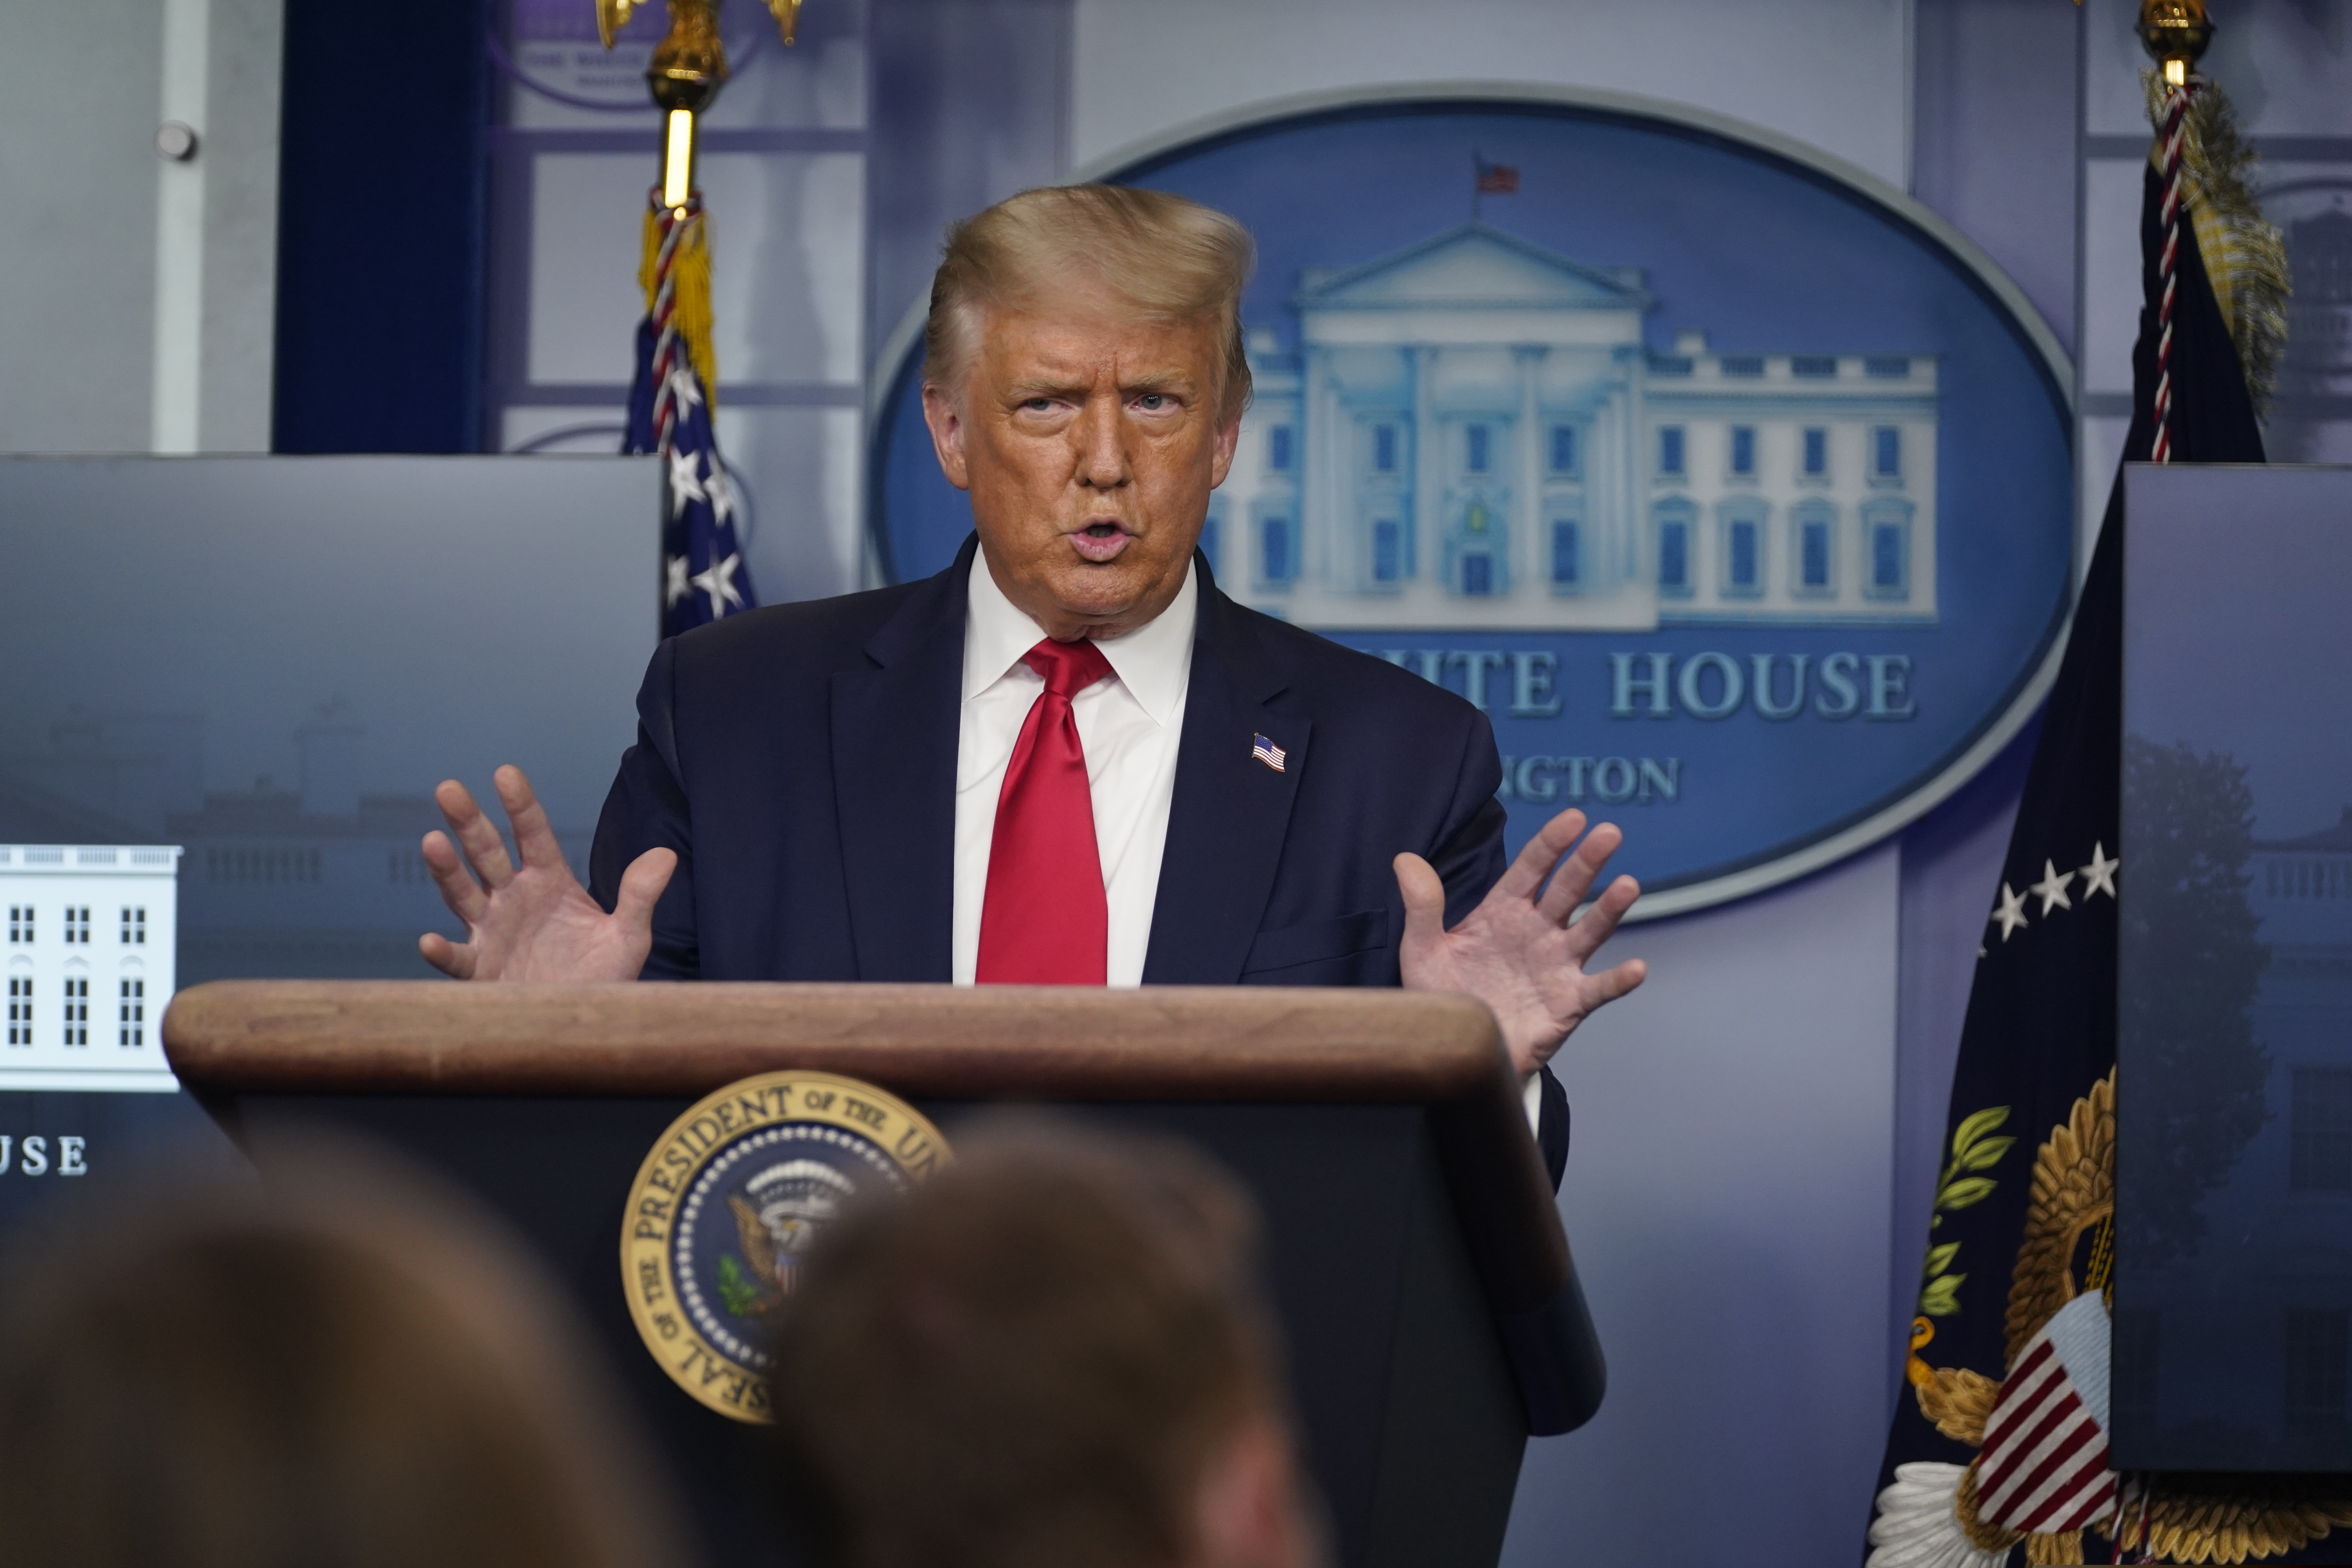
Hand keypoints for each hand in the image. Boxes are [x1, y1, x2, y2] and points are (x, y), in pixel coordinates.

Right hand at [417, 764, 675, 981]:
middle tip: (448, 789)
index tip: (505, 773)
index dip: (520, 805)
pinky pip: (458, 958)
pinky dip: (443, 951)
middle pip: (487, 853)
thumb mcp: (628, 936)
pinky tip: (430, 942)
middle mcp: (514, 899)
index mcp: (549, 882)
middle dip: (469, 823)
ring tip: (432, 842)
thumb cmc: (604, 976)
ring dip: (447, 870)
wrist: (584, 1022)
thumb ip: (640, 895)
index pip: (532, 834)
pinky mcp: (480, 970)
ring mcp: (491, 931)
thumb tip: (666, 855)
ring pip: (463, 894)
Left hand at [1395, 809, 1645, 1078]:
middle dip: (1587, 862)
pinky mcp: (1567, 1004)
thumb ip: (1422, 906)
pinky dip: (1618, 980)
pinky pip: (1597, 989)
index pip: (1531, 869)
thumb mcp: (1423, 950)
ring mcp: (1556, 966)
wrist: (1456, 1052)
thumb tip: (1404, 857)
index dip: (1551, 843)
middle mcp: (1537, 932)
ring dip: (1609, 909)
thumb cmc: (1444, 997)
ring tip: (1628, 885)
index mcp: (1504, 912)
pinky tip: (1637, 969)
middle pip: (1567, 891)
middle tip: (1609, 833)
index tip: (1574, 817)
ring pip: (1588, 931)